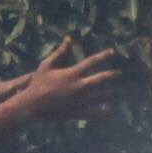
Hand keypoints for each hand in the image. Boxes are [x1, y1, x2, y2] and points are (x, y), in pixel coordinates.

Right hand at [12, 44, 141, 125]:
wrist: (31, 106)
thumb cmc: (37, 84)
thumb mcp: (46, 65)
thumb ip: (59, 52)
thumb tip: (68, 39)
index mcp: (72, 74)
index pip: (92, 62)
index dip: (103, 55)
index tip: (112, 52)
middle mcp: (79, 87)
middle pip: (101, 79)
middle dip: (111, 75)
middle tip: (119, 73)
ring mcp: (79, 101)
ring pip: (101, 97)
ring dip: (112, 94)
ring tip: (120, 92)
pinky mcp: (77, 112)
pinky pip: (94, 113)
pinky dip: (103, 112)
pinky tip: (110, 111)